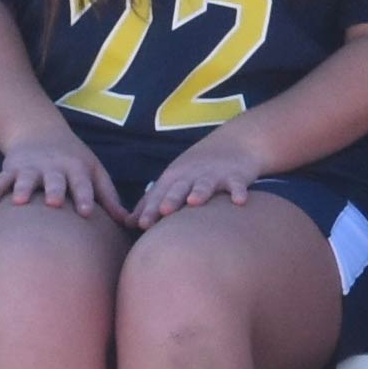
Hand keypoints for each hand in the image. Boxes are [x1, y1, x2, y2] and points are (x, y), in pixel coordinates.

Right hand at [0, 121, 117, 218]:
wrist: (39, 133)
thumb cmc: (74, 161)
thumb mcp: (94, 172)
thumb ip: (109, 197)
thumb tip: (131, 224)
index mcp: (76, 168)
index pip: (82, 183)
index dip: (85, 196)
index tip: (86, 212)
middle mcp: (53, 167)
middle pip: (54, 179)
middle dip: (54, 189)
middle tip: (54, 202)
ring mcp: (31, 168)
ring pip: (26, 178)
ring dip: (23, 189)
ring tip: (20, 202)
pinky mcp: (11, 170)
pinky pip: (1, 181)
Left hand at [138, 129, 274, 215]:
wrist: (234, 143)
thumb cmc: (197, 170)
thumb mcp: (173, 181)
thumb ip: (152, 202)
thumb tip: (128, 224)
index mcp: (174, 179)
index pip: (159, 195)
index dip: (150, 209)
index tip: (141, 225)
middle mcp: (191, 176)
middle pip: (179, 188)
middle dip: (171, 199)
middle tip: (164, 211)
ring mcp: (213, 175)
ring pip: (205, 184)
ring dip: (200, 192)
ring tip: (194, 202)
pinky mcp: (236, 175)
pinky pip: (237, 184)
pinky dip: (238, 191)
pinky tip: (239, 201)